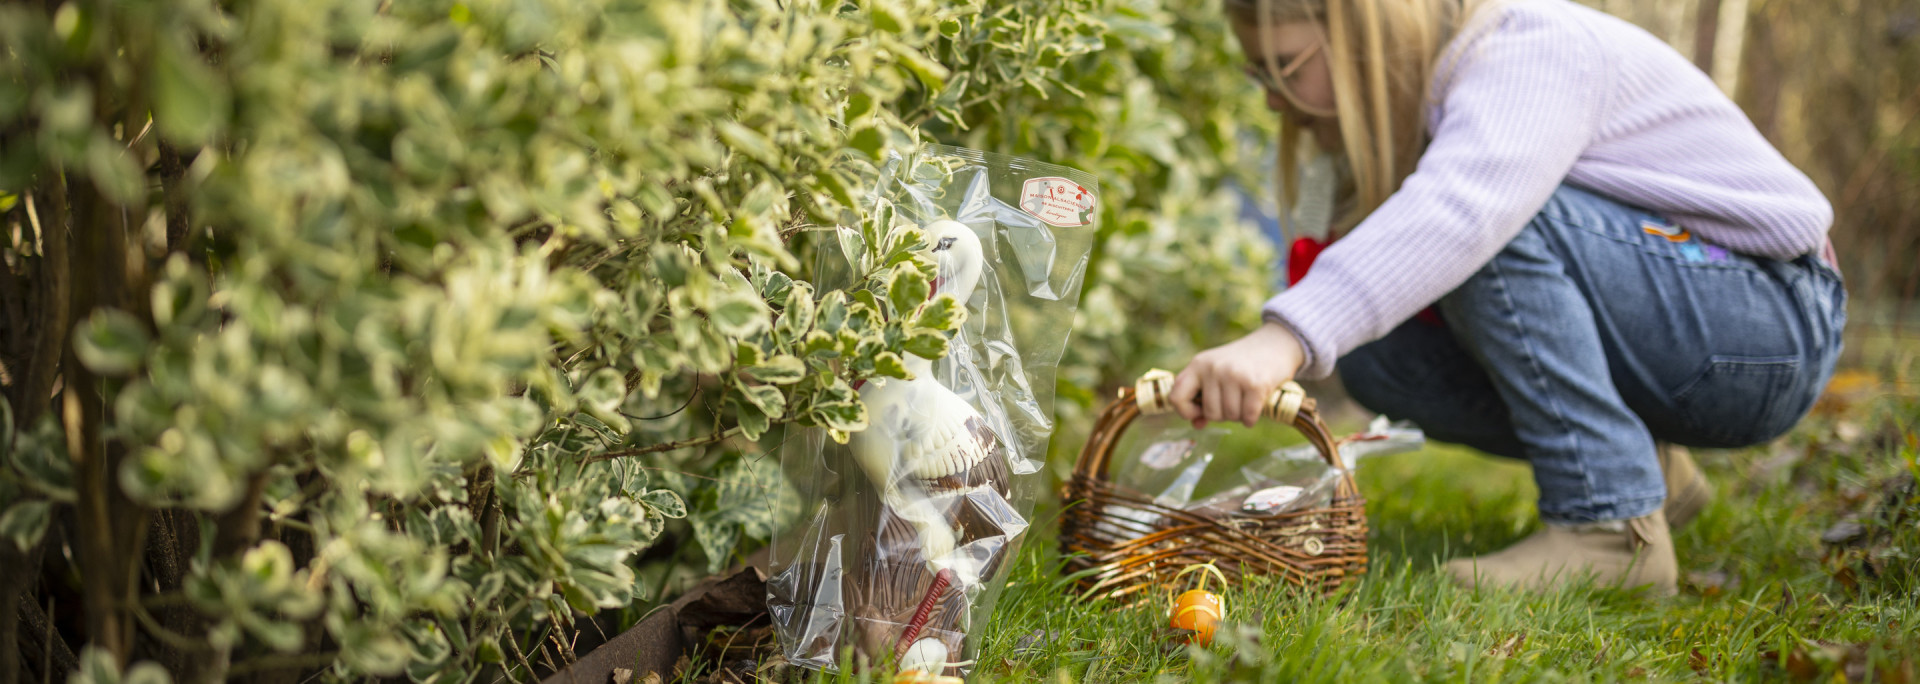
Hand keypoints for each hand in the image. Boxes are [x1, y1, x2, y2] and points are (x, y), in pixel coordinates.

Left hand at [1171, 322, 1305, 428]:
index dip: (1185, 412)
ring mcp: (1234, 375)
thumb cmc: (1242, 364)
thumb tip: (1197, 425)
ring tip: (1245, 401)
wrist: (1275, 343)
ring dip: (1239, 416)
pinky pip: (1248, 416)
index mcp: (1198, 364)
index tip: (1199, 412)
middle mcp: (1213, 368)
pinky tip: (1255, 409)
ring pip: (1230, 416)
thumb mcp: (1216, 372)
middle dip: (1223, 415)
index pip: (1176, 397)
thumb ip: (1203, 397)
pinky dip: (1251, 419)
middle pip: (1210, 413)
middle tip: (1233, 402)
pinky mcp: (1255, 384)